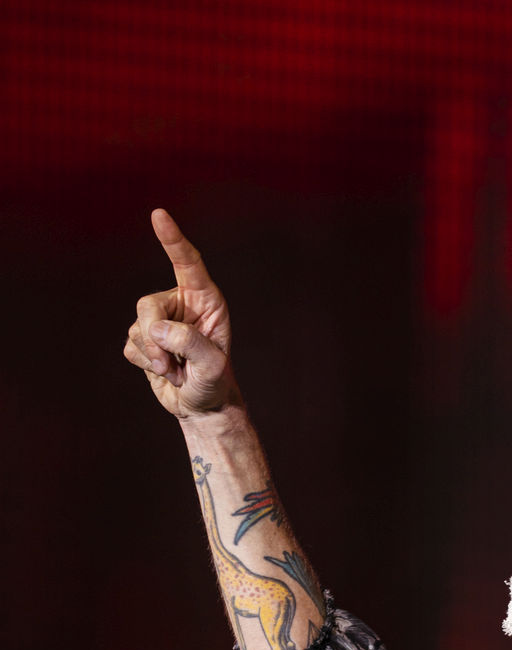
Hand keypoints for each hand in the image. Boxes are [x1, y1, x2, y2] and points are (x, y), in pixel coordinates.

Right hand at [124, 209, 240, 417]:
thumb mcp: (213, 366)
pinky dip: (146, 364)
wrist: (203, 406)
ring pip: (138, 327)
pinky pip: (131, 345)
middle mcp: (181, 304)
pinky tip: (165, 373)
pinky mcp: (144, 339)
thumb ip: (190, 343)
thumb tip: (157, 328)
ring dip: (154, 357)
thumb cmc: (215, 382)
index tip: (159, 215)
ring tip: (177, 372)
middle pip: (148, 304)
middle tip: (169, 364)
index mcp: (205, 300)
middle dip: (153, 336)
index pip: (188, 263)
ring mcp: (160, 321)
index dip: (172, 240)